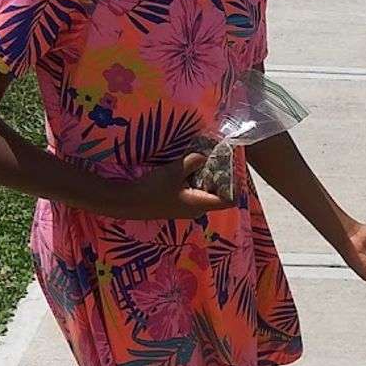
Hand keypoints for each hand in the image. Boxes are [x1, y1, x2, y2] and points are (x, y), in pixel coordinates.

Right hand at [108, 153, 233, 220]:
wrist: (130, 202)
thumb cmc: (154, 189)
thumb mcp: (175, 171)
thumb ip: (193, 162)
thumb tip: (205, 155)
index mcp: (201, 205)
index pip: (229, 200)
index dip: (235, 186)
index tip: (233, 168)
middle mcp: (198, 210)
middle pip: (218, 195)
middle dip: (220, 177)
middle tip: (219, 159)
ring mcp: (188, 208)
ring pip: (206, 192)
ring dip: (206, 177)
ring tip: (205, 159)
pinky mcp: (179, 204)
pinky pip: (195, 192)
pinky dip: (196, 181)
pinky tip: (189, 168)